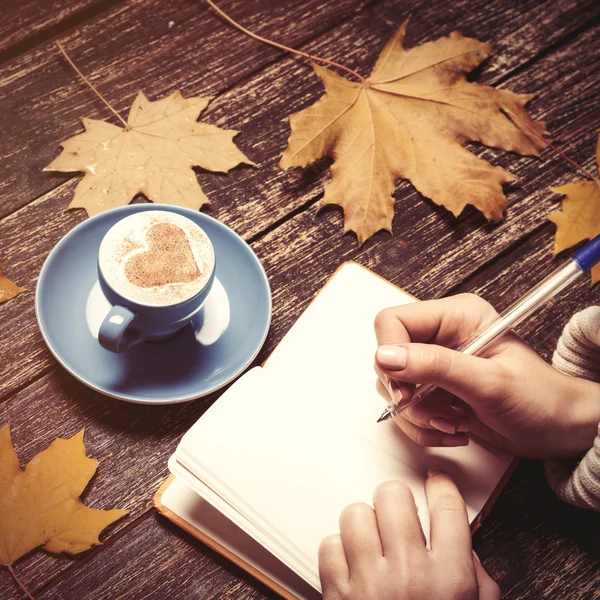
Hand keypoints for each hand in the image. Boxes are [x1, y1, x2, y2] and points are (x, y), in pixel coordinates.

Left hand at [319, 472, 499, 599]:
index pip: (447, 508)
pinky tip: (352, 566)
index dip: (441, 486)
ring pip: (355, 513)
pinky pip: (329, 544)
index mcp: (449, 579)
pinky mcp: (338, 594)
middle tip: (398, 516)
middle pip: (393, 497)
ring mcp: (369, 582)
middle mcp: (409, 573)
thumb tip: (462, 545)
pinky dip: (338, 550)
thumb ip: (477, 579)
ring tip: (372, 541)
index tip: (436, 482)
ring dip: (363, 523)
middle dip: (395, 501)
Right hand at [374, 294, 599, 457]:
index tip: (403, 390)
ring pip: (393, 387)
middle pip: (388, 358)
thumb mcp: (489, 382)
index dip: (390, 354)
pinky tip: (453, 429)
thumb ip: (436, 366)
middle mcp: (441, 336)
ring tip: (452, 422)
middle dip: (408, 394)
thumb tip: (385, 356)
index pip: (394, 322)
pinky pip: (406, 409)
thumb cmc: (540, 398)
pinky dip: (423, 427)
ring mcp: (436, 365)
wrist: (559, 429)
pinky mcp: (434, 390)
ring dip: (417, 415)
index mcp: (456, 316)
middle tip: (436, 412)